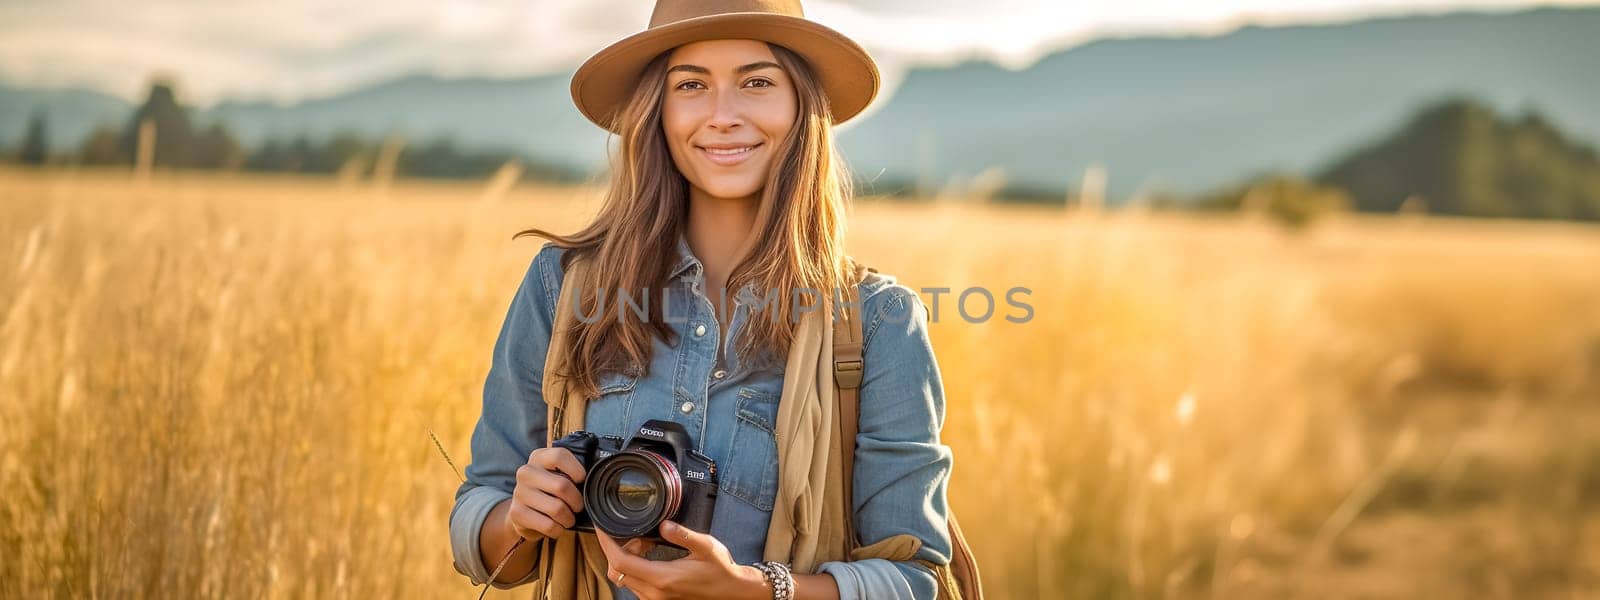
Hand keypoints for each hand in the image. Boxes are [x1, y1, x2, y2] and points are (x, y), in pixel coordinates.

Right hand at [503, 446, 585, 540]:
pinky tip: (557, 526)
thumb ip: (573, 471)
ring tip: (569, 518)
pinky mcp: (516, 512)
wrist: (524, 511)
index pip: (560, 456)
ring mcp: (519, 492)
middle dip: (577, 501)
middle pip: (562, 486)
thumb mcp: (559, 475)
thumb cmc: (550, 491)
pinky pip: (547, 525)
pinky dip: (558, 530)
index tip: (582, 480)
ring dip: (569, 518)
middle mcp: (526, 472)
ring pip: (556, 508)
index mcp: (539, 457)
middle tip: (578, 507)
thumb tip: (598, 473)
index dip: (577, 470)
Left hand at [596, 520, 769, 599]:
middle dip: (617, 548)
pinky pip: (635, 584)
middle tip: (633, 533)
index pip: (621, 562)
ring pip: (624, 578)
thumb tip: (663, 525)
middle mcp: (654, 593)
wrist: (732, 593)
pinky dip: (635, 567)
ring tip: (644, 541)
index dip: (607, 543)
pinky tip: (649, 553)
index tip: (603, 527)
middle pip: (617, 571)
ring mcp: (655, 599)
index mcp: (663, 578)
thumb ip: (683, 534)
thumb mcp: (706, 547)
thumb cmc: (721, 571)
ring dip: (627, 558)